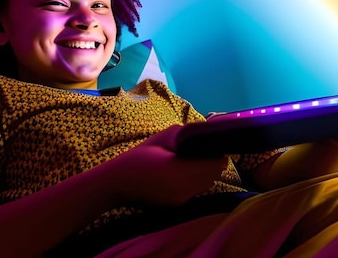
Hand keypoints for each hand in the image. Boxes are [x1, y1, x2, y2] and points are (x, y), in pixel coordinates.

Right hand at [106, 125, 228, 207]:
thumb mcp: (164, 138)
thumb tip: (206, 132)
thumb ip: (187, 134)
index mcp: (180, 170)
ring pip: (206, 184)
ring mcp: (182, 199)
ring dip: (205, 173)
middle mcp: (184, 188)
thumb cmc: (141, 156)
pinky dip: (195, 182)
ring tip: (195, 161)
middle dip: (213, 164)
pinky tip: (184, 173)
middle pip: (213, 175)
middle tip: (205, 152)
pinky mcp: (178, 205)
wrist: (119, 183)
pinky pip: (195, 191)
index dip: (218, 154)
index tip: (214, 146)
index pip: (215, 165)